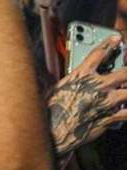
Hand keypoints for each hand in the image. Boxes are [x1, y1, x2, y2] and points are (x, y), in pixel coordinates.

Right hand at [49, 35, 126, 155]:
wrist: (55, 131)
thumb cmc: (50, 110)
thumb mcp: (54, 88)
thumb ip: (67, 80)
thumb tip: (66, 76)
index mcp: (80, 75)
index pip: (98, 54)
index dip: (108, 44)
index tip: (116, 38)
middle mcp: (97, 86)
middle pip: (124, 72)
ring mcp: (106, 101)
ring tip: (126, 89)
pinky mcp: (111, 116)